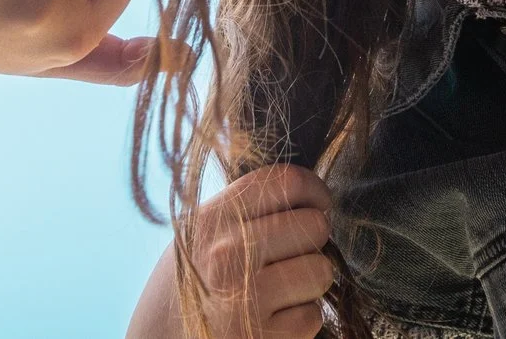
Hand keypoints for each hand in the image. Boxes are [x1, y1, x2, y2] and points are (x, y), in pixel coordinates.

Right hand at [184, 167, 336, 338]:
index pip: (287, 182)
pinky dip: (300, 320)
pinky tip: (271, 321)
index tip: (319, 204)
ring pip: (321, 269)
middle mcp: (227, 254)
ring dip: (310, 283)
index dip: (315, 190)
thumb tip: (301, 192)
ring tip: (281, 291)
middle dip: (312, 242)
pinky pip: (313, 315)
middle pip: (313, 225)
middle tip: (292, 256)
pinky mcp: (261, 338)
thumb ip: (241, 212)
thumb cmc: (183, 291)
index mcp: (211, 220)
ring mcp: (246, 298)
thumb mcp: (196, 238)